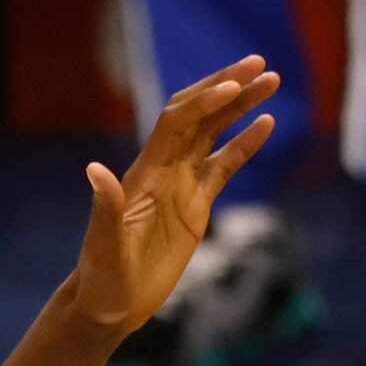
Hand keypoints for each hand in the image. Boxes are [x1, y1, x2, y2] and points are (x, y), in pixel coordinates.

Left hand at [70, 61, 281, 335]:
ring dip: (241, 105)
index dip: (205, 102)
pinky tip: (266, 125)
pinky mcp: (196, 205)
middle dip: (227, 86)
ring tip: (271, 81)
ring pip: (214, 132)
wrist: (110, 302)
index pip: (177, 122)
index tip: (236, 87)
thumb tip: (94, 169)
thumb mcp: (104, 245)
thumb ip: (104, 207)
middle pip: (199, 114)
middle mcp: (164, 168)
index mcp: (144, 172)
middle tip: (260, 63)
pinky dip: (245, 144)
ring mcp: (181, 184)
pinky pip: (224, 166)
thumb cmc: (102, 277)